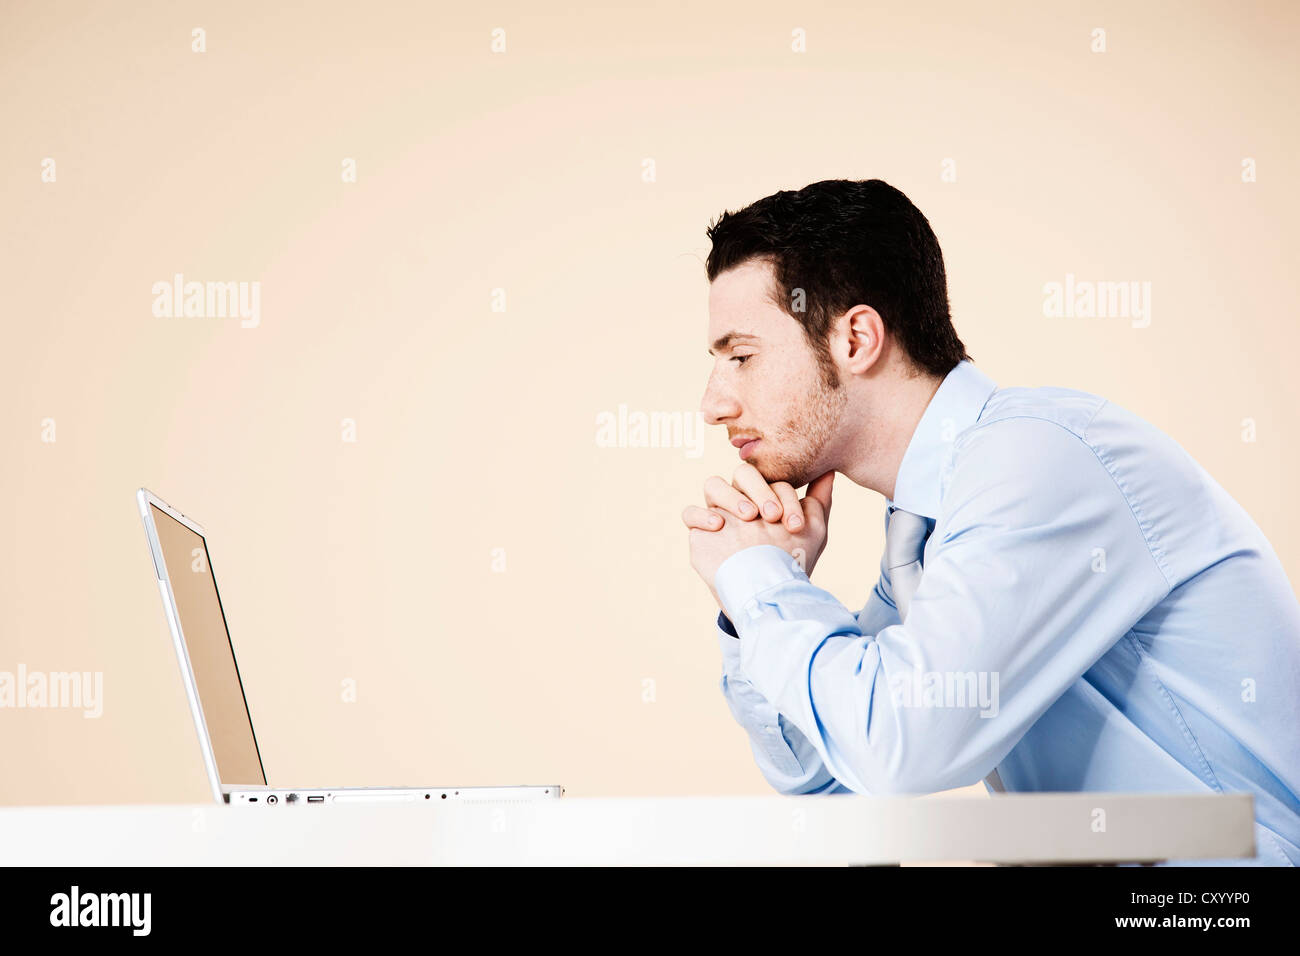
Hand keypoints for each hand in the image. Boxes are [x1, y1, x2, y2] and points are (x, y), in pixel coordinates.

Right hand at [683, 469, 834, 608]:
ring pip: (713, 484)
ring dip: (731, 495)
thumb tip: (829, 471)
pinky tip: (719, 526)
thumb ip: (819, 500)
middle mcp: (743, 502)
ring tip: (748, 516)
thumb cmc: (792, 562)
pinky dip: (701, 515)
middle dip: (759, 489)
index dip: (784, 496)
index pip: (772, 479)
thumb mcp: (813, 531)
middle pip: (742, 472)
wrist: (769, 596)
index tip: (794, 525)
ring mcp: (721, 516)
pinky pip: (690, 512)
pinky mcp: (701, 534)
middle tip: (771, 515)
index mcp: (767, 497)